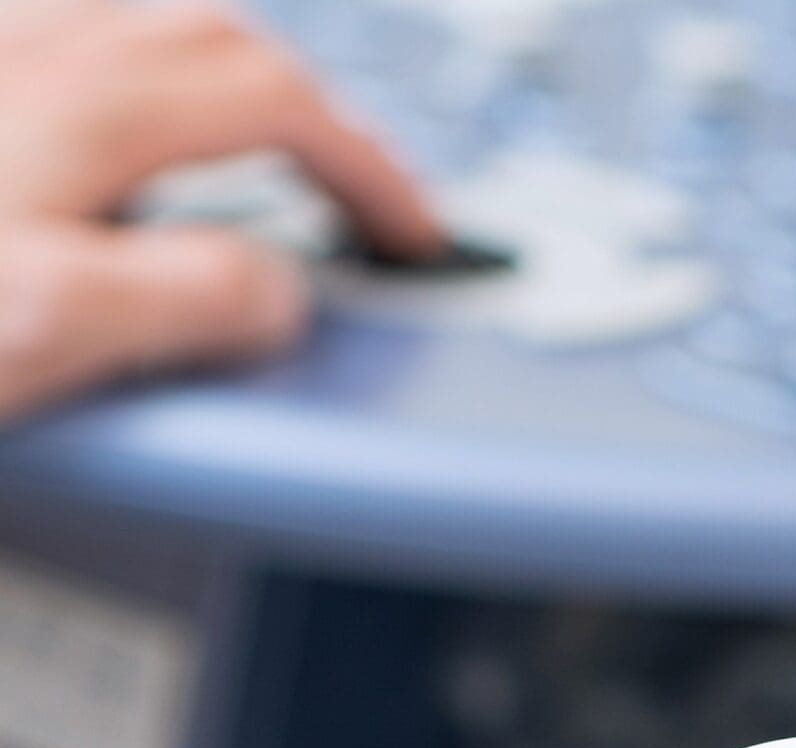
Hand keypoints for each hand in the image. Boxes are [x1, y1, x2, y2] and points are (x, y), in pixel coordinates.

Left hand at [0, 2, 442, 422]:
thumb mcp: (51, 326)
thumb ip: (190, 304)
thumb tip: (280, 296)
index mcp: (94, 111)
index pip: (283, 106)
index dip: (372, 171)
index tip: (414, 236)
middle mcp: (37, 55)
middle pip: (224, 45)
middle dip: (322, 117)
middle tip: (367, 195)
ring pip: (144, 26)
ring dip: (233, 82)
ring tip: (269, 145)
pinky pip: (66, 37)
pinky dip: (134, 74)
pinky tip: (125, 123)